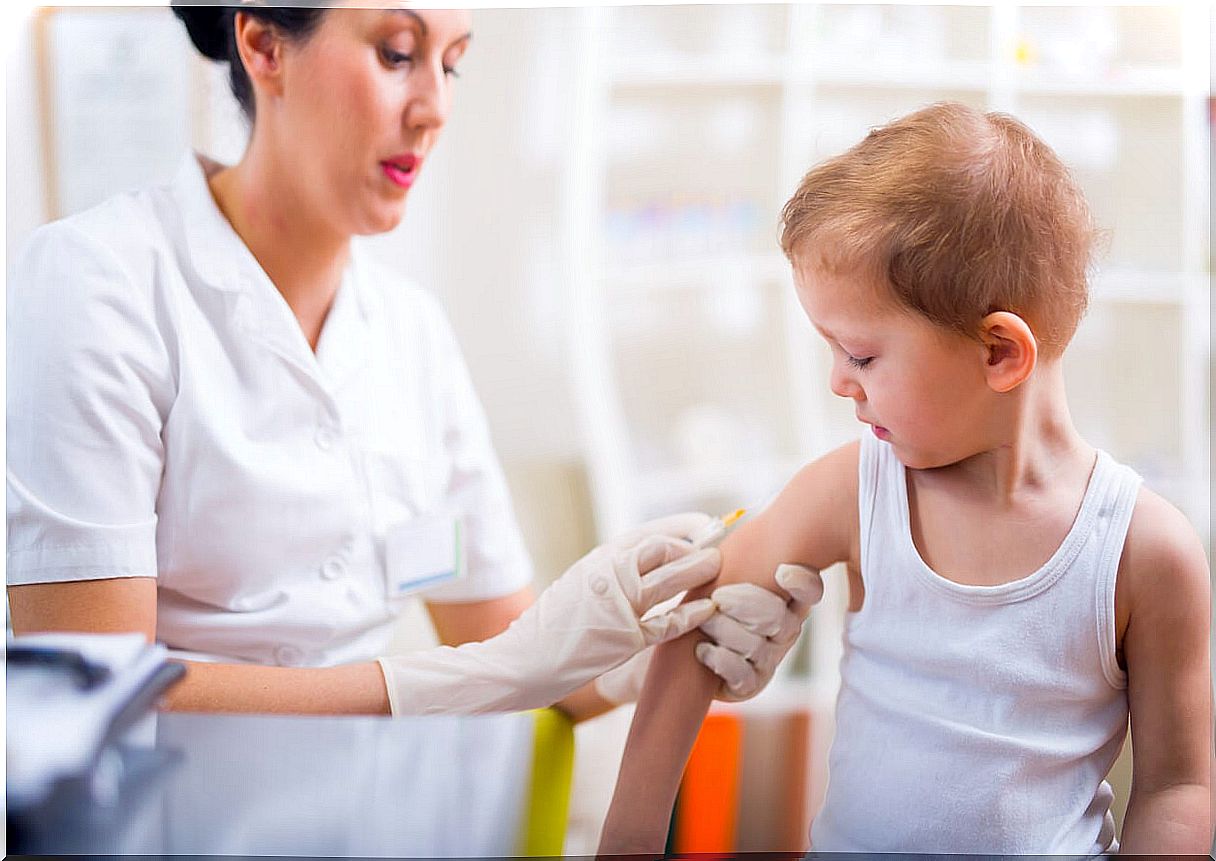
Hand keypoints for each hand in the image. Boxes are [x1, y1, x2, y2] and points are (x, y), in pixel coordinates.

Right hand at [377, 513, 721, 714]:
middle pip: (664, 549)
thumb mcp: (577, 585)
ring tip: (719, 565)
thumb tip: (644, 561)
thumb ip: (609, 572)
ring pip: (670, 578)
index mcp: (598, 560)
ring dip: (698, 569)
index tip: (704, 526)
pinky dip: (691, 613)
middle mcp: (608, 574)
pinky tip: (708, 608)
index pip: (649, 533)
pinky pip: (668, 622)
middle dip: (697, 545)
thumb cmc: (549, 627)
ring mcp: (617, 605)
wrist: (520, 662)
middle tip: (720, 544)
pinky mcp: (624, 638)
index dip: (682, 527)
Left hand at [695, 563, 823, 701]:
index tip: (781, 571)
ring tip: (704, 622)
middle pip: (778, 618)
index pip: (810, 590)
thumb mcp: (721, 574)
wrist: (685, 645)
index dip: (803, 583)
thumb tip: (734, 540)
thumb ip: (736, 560)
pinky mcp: (751, 684)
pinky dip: (720, 659)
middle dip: (746, 604)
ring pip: (756, 645)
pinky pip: (743, 674)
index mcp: (785, 599)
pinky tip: (702, 649)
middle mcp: (785, 630)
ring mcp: (769, 658)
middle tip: (718, 597)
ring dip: (725, 630)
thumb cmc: (707, 600)